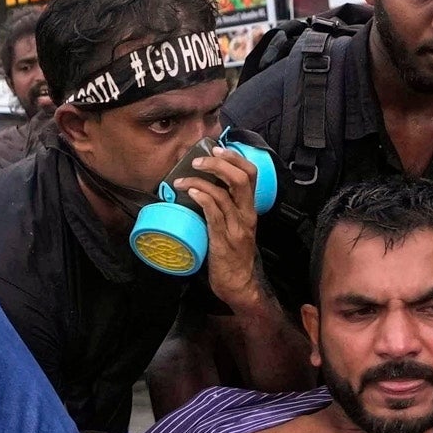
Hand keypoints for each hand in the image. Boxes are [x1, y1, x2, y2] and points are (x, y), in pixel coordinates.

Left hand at [177, 145, 270, 310]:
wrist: (238, 284)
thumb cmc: (233, 254)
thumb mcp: (235, 225)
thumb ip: (227, 206)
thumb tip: (207, 185)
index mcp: (250, 209)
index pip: (251, 174)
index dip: (234, 157)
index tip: (217, 148)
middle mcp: (246, 215)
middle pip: (241, 179)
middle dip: (218, 163)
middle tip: (197, 161)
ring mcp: (236, 227)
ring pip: (223, 194)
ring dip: (199, 182)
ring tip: (181, 180)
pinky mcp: (223, 240)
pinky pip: (214, 214)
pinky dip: (202, 198)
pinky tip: (190, 192)